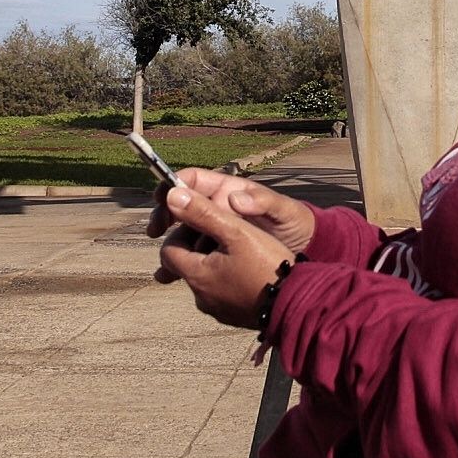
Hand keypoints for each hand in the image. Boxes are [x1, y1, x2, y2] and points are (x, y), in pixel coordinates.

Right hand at [147, 168, 314, 258]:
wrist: (302, 250)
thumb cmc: (296, 223)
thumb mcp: (284, 211)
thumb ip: (263, 202)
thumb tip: (235, 198)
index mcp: (228, 190)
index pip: (192, 180)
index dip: (173, 185)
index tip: (161, 199)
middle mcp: (218, 208)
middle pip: (181, 206)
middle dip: (163, 215)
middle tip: (154, 231)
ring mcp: (217, 230)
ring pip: (184, 233)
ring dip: (169, 246)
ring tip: (162, 266)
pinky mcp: (218, 251)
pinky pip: (194, 254)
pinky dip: (180, 264)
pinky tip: (170, 277)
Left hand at [158, 185, 295, 329]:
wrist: (297, 304)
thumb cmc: (268, 265)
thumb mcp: (236, 231)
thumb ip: (203, 212)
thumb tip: (172, 196)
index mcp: (196, 275)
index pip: (168, 250)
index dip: (182, 232)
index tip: (206, 222)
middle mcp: (201, 297)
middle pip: (186, 264)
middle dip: (199, 246)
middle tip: (227, 232)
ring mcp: (217, 309)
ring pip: (205, 278)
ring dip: (215, 262)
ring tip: (242, 249)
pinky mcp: (232, 316)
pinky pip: (221, 292)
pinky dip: (228, 278)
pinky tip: (249, 270)